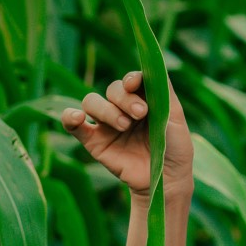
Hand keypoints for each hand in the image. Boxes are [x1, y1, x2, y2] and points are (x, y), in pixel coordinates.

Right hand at [61, 71, 192, 199]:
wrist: (165, 181)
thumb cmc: (175, 149)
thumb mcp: (175, 118)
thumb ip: (164, 91)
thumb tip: (154, 64)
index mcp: (143, 98)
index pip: (131, 80)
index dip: (130, 78)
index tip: (134, 84)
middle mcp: (123, 108)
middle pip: (112, 89)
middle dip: (124, 98)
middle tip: (141, 114)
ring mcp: (107, 124)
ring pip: (92, 101)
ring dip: (106, 109)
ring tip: (124, 126)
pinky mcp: (94, 141)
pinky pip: (73, 125)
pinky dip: (69, 117)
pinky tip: (76, 117)